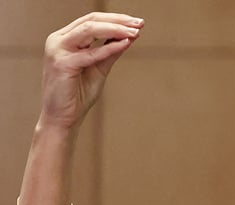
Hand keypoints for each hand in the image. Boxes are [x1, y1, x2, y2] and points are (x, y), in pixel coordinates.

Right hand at [39, 12, 143, 131]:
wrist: (63, 118)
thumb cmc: (78, 95)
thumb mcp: (99, 69)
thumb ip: (110, 52)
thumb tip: (129, 37)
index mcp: (64, 38)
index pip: (91, 20)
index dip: (115, 19)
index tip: (137, 23)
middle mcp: (58, 40)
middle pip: (91, 20)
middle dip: (118, 20)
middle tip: (139, 23)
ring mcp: (57, 50)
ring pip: (89, 30)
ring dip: (115, 29)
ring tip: (135, 32)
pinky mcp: (62, 64)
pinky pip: (90, 53)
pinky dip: (109, 48)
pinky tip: (126, 44)